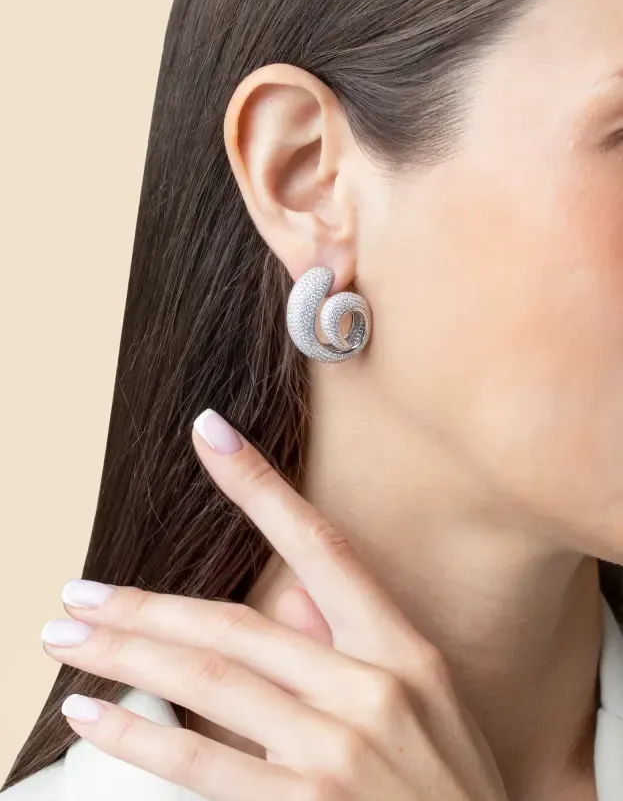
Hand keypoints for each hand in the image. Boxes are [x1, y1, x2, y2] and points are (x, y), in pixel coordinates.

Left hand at [42, 408, 508, 800]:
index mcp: (403, 649)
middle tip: (80, 593)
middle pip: (236, 624)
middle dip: (146, 606)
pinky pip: (207, 766)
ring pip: (210, 682)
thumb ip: (352, 645)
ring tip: (67, 637)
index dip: (260, 484)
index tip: (210, 432)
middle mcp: (372, 689)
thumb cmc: (451, 787)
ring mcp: (341, 752)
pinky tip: (94, 716)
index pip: (320, 545)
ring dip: (126, 655)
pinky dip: (142, 738)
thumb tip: (290, 595)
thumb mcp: (425, 702)